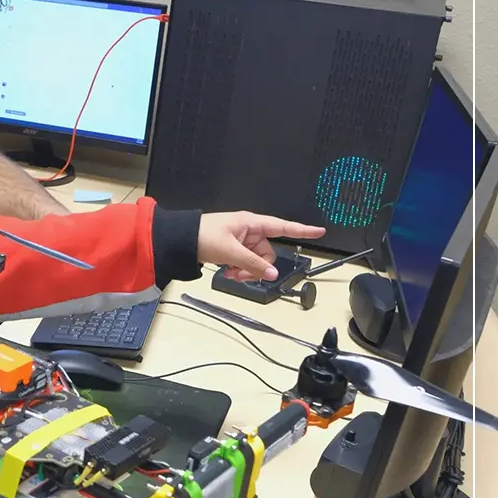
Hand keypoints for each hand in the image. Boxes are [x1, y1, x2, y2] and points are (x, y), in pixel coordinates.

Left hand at [198, 212, 325, 280]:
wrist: (179, 241)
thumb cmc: (201, 235)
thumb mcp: (230, 251)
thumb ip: (252, 263)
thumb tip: (271, 272)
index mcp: (251, 223)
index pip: (282, 226)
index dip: (301, 230)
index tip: (319, 231)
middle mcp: (248, 231)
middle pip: (267, 252)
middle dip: (258, 266)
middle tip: (242, 273)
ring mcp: (240, 241)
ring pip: (255, 261)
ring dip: (246, 271)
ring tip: (230, 272)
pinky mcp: (232, 250)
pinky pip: (244, 263)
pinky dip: (238, 270)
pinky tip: (227, 272)